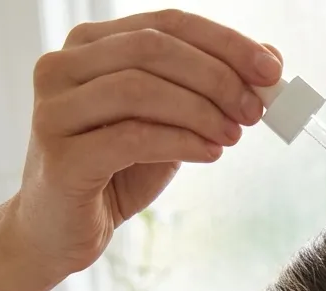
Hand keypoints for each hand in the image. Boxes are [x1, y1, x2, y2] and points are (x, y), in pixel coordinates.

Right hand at [3, 10, 281, 274]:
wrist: (60, 231)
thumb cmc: (115, 172)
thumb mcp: (167, 123)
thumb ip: (205, 90)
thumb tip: (270, 60)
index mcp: (88, 46)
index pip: (166, 24)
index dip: (224, 42)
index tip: (271, 69)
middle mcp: (61, 67)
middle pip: (153, 48)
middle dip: (216, 76)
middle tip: (255, 109)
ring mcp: (54, 110)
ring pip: (140, 88)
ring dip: (201, 111)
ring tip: (233, 136)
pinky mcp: (61, 156)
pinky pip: (132, 137)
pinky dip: (181, 142)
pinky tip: (209, 153)